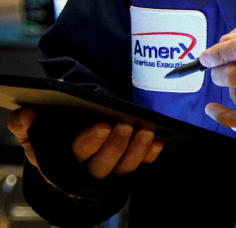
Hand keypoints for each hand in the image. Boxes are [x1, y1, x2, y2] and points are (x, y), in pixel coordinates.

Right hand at [7, 107, 163, 179]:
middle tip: (127, 125)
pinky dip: (149, 156)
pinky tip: (158, 142)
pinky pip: (139, 167)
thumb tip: (27, 115)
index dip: (90, 141)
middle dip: (116, 146)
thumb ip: (24, 124)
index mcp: (60, 163)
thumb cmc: (49, 139)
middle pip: (103, 165)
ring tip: (147, 131)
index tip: (103, 125)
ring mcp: (107, 173)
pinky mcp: (124, 171)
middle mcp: (85, 172)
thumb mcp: (32, 132)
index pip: (76, 154)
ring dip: (137, 151)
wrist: (61, 155)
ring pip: (123, 168)